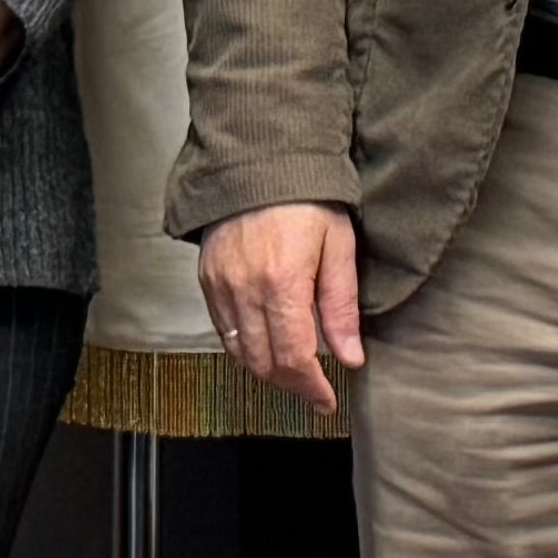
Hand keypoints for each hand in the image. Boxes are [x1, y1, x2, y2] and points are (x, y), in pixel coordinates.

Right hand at [203, 202, 367, 418]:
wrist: (258, 158)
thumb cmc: (306, 196)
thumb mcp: (338, 246)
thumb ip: (341, 306)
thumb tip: (350, 357)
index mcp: (283, 283)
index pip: (295, 359)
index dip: (312, 388)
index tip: (327, 400)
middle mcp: (245, 290)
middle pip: (264, 363)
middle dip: (291, 385)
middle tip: (314, 392)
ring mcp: (220, 285)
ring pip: (239, 352)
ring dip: (266, 370)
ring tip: (293, 373)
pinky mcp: (206, 278)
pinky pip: (221, 329)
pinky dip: (242, 347)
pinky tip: (263, 345)